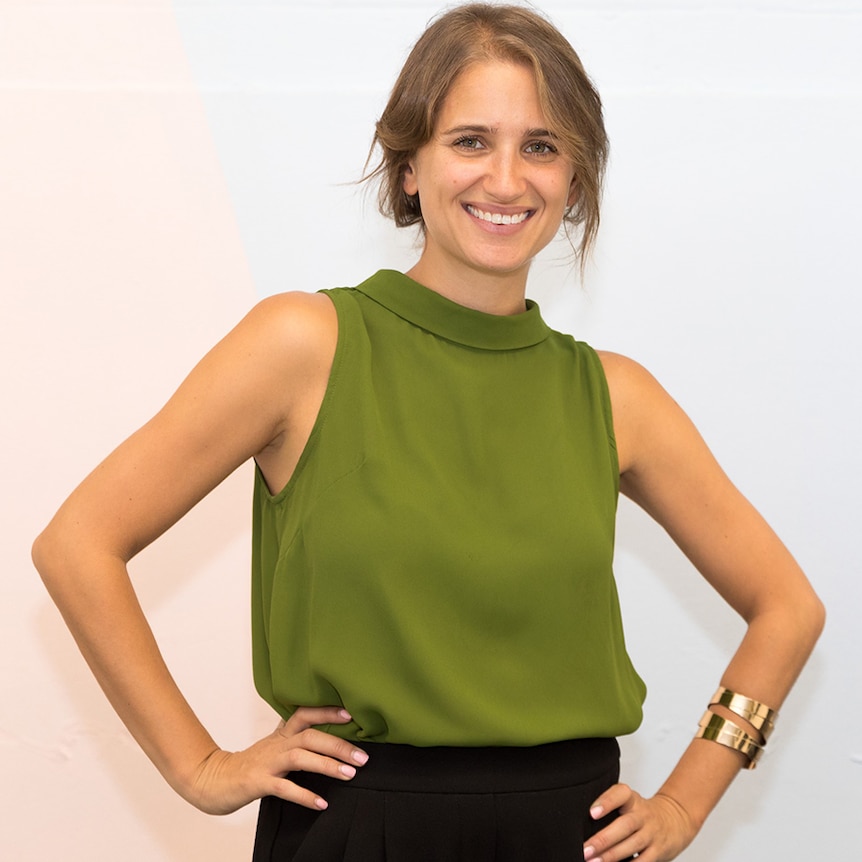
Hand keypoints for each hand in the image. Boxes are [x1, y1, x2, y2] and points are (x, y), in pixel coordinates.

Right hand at [183, 706, 367, 814]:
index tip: (351, 714)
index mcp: (282, 734)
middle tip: (363, 756)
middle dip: (339, 744)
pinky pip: (284, 788)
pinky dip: (304, 795)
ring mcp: (267, 762)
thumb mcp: (275, 746)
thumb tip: (330, 738)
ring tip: (349, 774)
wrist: (214, 780)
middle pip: (311, 736)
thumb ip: (297, 740)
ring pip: (300, 757)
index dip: (328, 712)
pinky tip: (321, 803)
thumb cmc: (251, 765)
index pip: (306, 713)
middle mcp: (277, 744)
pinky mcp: (258, 782)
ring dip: (327, 765)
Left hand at [582, 785, 696, 861]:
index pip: (620, 794)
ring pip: (633, 845)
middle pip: (624, 825)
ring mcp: (651, 834)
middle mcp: (642, 815)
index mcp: (632, 799)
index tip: (591, 812)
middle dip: (603, 839)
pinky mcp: (658, 852)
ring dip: (612, 856)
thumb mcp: (628, 802)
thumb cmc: (641, 813)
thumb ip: (609, 807)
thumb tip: (581, 824)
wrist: (674, 820)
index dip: (607, 801)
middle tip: (585, 849)